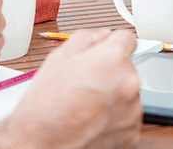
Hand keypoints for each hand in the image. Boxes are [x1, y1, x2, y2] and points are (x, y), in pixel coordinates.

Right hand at [0, 30, 141, 148]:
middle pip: (127, 69)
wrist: (40, 142)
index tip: (106, 53)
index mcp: (114, 58)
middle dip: (110, 74)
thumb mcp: (59, 56)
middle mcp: (129, 83)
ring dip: (113, 98)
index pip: (127, 39)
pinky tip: (93, 120)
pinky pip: (126, 118)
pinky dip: (113, 120)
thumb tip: (104, 35)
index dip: (112, 44)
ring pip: (127, 95)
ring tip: (87, 106)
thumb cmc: (46, 104)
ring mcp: (133, 111)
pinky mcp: (131, 134)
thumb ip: (88, 37)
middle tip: (87, 84)